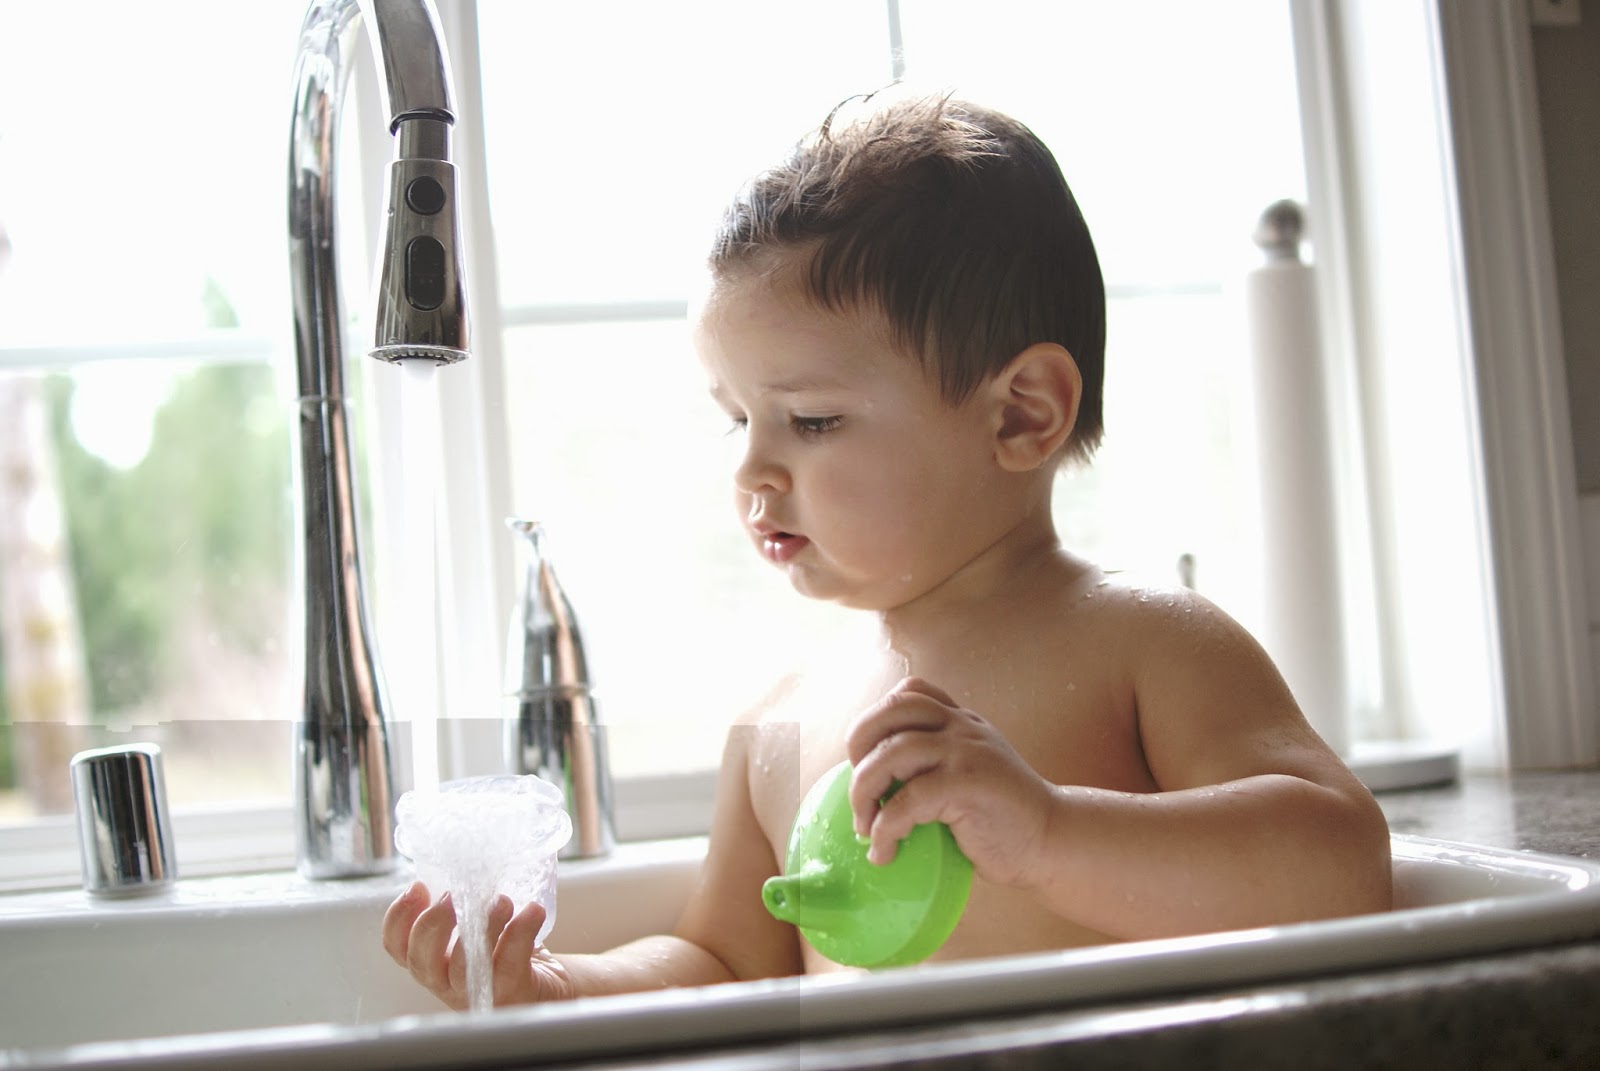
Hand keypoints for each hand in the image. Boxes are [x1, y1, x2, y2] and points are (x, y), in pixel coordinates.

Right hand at [381, 882, 574, 1007]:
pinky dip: (520, 933)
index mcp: (433, 962)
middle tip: (453, 895)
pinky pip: (509, 965)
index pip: (397, 947)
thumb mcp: (476, 926)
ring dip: (482, 927)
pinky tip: (532, 911)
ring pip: (465, 966)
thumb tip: (461, 861)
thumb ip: (462, 904)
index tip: (418, 887)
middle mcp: (447, 982)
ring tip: (501, 900)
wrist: (549, 983)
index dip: (399, 917)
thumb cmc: (508, 950)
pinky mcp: (511, 992)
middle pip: (421, 961)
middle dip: (433, 923)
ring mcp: (477, 992)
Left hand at [845, 677, 1056, 888]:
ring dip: (864, 793)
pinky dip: (886, 828)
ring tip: (866, 827)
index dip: (876, 721)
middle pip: (890, 711)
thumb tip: (872, 784)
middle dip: (858, 747)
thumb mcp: (970, 771)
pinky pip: (909, 800)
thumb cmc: (1001, 817)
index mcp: (961, 721)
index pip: (909, 693)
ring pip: (892, 754)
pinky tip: (885, 850)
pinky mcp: (969, 786)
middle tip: (859, 792)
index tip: (870, 760)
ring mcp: (967, 753)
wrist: (1051, 840)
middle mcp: (963, 727)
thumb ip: (936, 761)